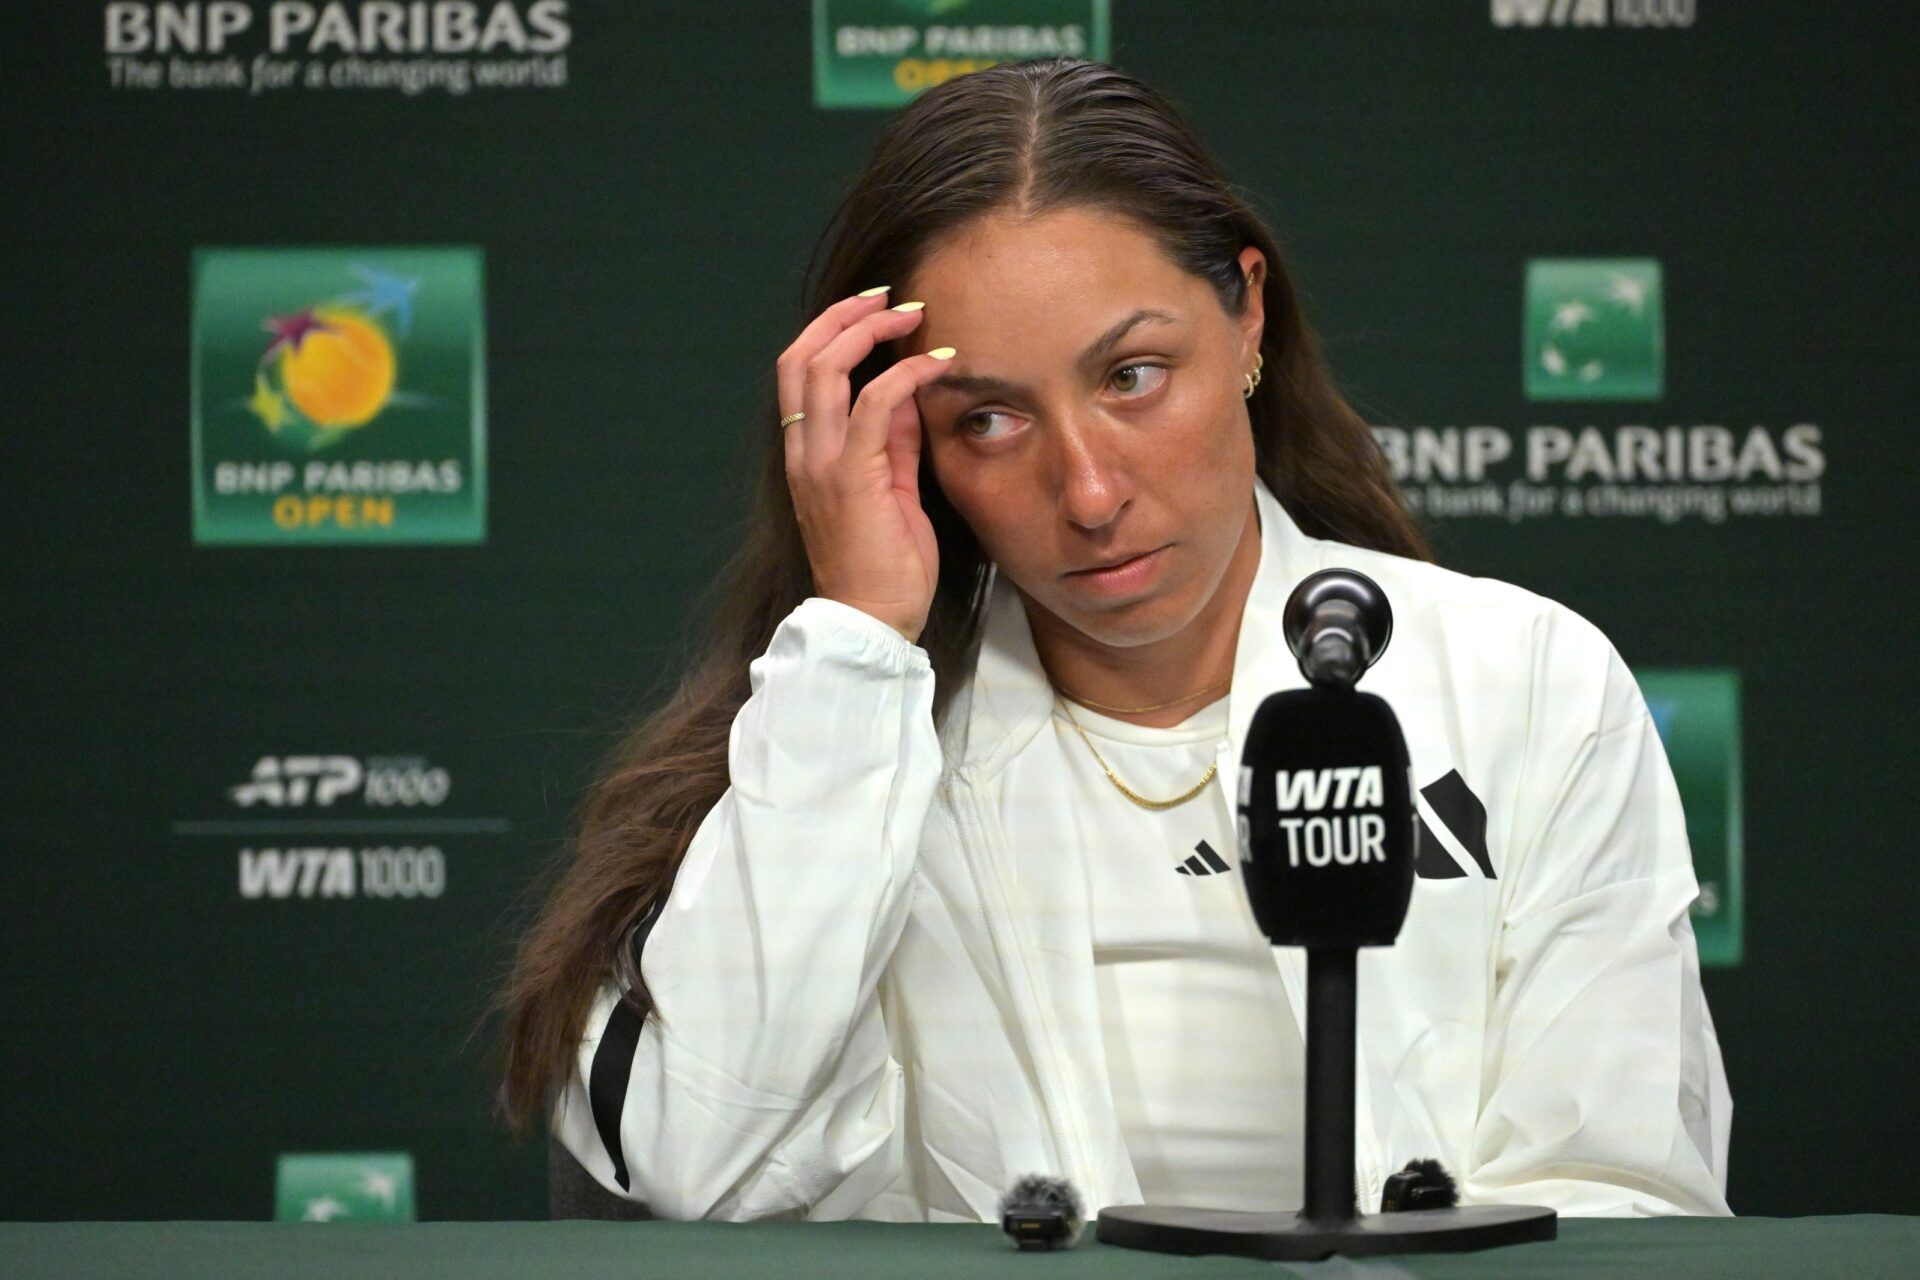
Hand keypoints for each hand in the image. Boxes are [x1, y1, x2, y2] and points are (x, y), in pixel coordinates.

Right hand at [777, 288, 955, 645]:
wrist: (872, 624)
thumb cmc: (885, 568)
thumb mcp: (892, 491)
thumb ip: (895, 443)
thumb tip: (909, 394)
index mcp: (806, 456)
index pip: (798, 373)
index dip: (831, 332)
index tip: (875, 311)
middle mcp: (804, 454)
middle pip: (800, 357)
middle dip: (844, 316)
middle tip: (890, 297)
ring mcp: (822, 465)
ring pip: (825, 370)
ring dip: (871, 331)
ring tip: (912, 314)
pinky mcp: (852, 479)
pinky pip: (875, 406)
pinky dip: (906, 374)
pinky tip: (937, 363)